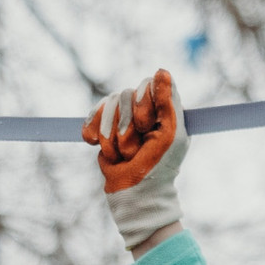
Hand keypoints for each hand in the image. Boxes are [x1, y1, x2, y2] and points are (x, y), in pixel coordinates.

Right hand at [82, 69, 189, 250]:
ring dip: (111, 135)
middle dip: (126, 126)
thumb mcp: (171, 134)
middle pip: (125, 94)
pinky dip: (94, 131)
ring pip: (108, 105)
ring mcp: (122, 118)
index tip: (147, 126)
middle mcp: (143, 110)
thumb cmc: (159, 166)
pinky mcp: (104, 128)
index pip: (147, 85)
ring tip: (121, 155)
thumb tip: (162, 71)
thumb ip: (168, 102)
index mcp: (164, 109)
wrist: (133, 193)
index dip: (143, 104)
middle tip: (134, 148)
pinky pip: (93, 115)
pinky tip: (94, 144)